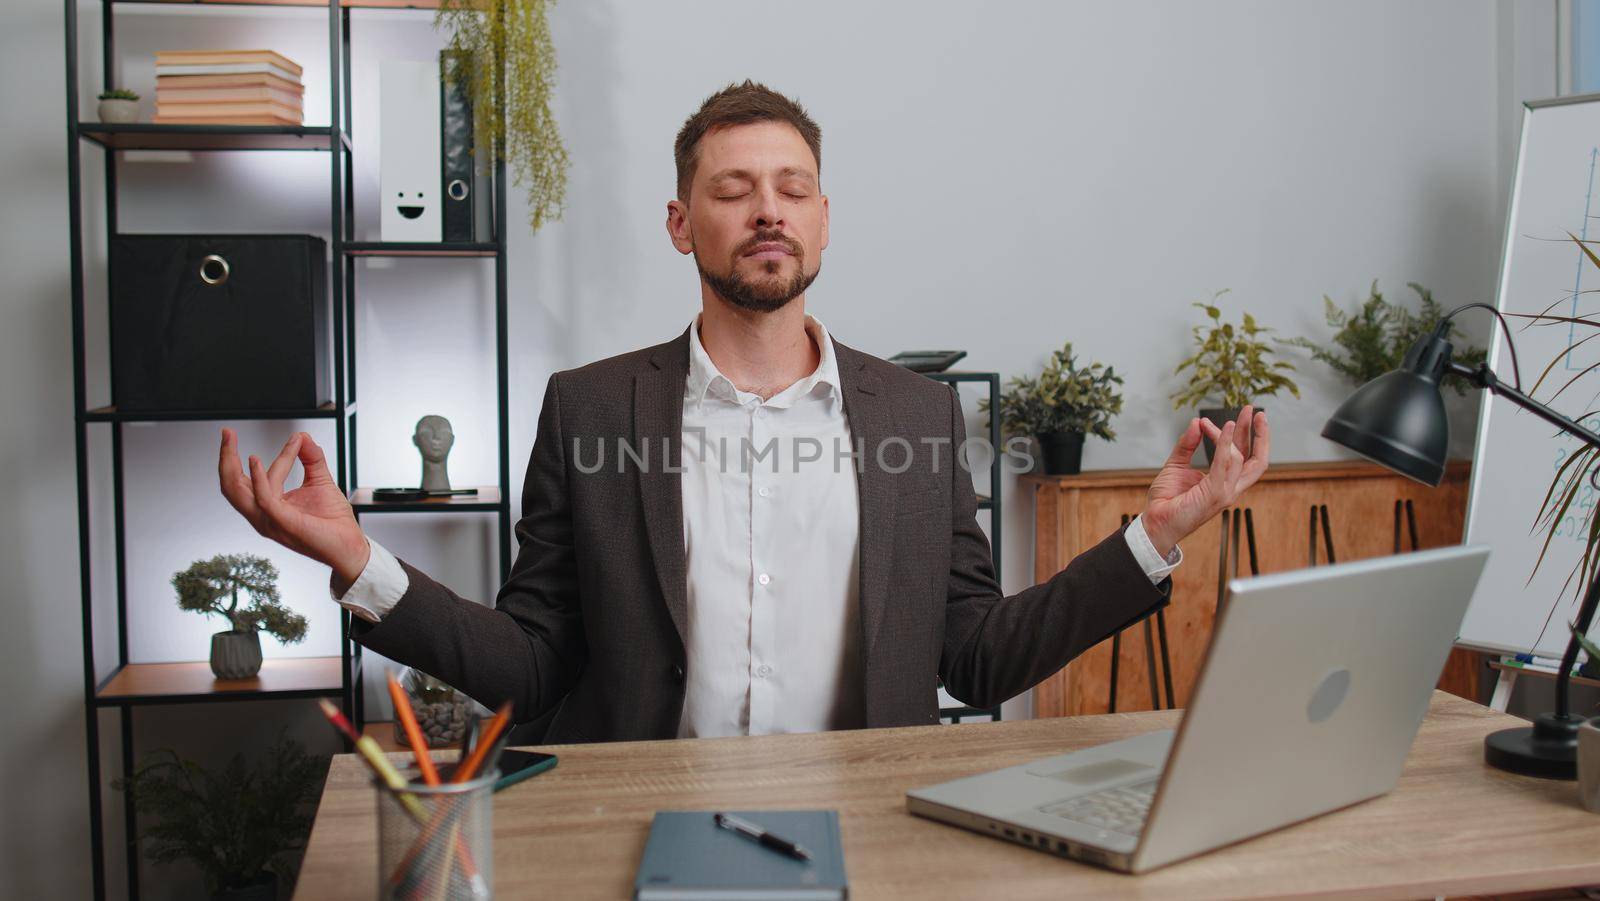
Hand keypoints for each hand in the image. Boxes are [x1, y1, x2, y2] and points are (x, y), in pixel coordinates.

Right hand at [218, 428, 369, 590]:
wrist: (350, 545)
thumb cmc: (333, 522)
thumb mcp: (320, 481)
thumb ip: (311, 458)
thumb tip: (302, 435)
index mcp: (268, 507)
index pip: (247, 480)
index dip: (253, 455)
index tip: (274, 435)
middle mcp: (264, 515)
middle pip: (230, 486)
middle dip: (225, 458)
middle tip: (226, 434)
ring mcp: (271, 521)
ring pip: (239, 492)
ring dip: (233, 463)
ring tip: (233, 441)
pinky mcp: (284, 523)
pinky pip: (264, 499)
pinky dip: (258, 479)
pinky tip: (256, 462)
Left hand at [1140, 406, 1269, 557]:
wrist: (1154, 522)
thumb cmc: (1166, 500)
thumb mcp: (1176, 465)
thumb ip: (1187, 444)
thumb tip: (1196, 422)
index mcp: (1224, 483)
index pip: (1245, 458)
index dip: (1244, 436)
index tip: (1232, 417)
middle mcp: (1230, 489)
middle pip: (1255, 459)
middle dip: (1258, 434)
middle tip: (1254, 410)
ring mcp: (1225, 493)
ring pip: (1241, 459)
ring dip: (1237, 434)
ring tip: (1235, 417)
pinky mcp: (1215, 494)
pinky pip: (1225, 464)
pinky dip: (1226, 444)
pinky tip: (1226, 428)